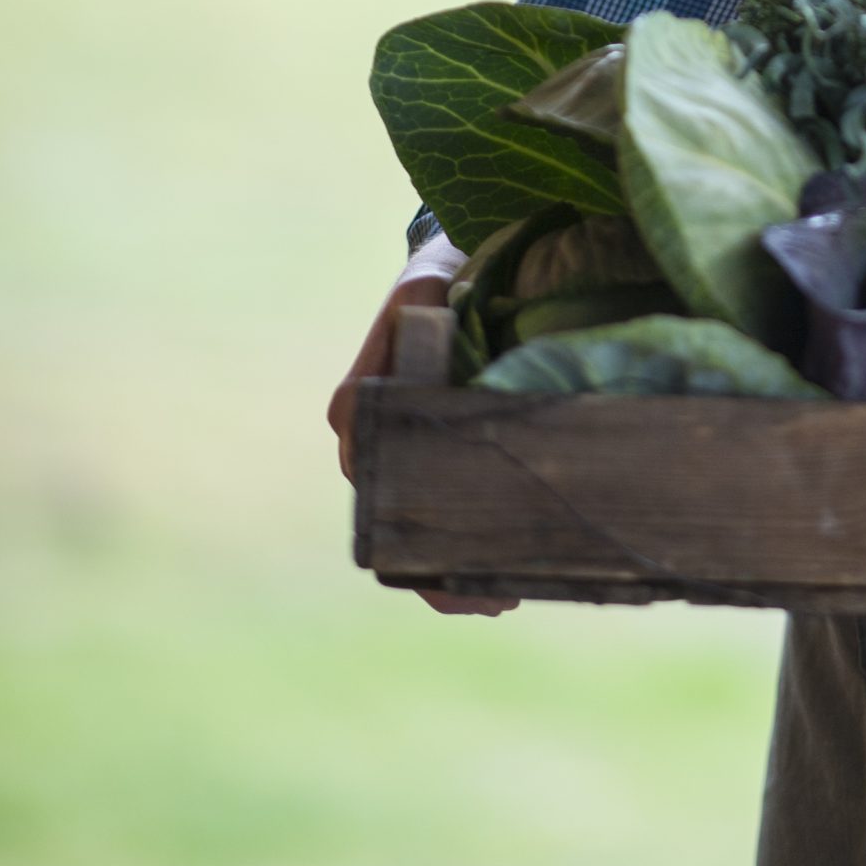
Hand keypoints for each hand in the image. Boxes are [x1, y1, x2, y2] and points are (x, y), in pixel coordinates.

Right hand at [328, 240, 517, 617]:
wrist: (456, 264)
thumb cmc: (443, 273)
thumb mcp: (427, 286)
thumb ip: (417, 316)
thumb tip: (403, 376)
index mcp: (362, 404)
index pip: (374, 478)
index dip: (408, 530)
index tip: (444, 562)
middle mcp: (371, 436)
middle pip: (392, 523)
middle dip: (435, 571)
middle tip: (490, 600)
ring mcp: (399, 451)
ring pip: (413, 531)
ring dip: (450, 574)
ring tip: (501, 601)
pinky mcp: (429, 455)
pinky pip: (436, 512)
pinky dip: (461, 549)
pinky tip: (503, 580)